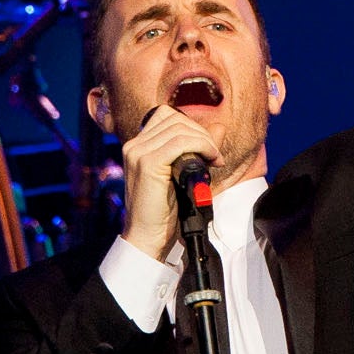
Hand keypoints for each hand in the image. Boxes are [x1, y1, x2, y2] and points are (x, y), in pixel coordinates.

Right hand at [119, 105, 217, 261]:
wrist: (147, 238)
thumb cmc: (164, 212)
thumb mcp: (182, 174)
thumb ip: (197, 148)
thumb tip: (219, 126)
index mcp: (138, 146)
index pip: (166, 116)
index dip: (192, 126)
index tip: (207, 148)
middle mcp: (134, 145)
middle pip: (175, 119)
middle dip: (201, 134)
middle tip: (215, 156)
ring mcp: (138, 153)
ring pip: (179, 128)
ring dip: (205, 141)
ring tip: (214, 160)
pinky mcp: (148, 163)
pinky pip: (181, 142)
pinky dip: (202, 146)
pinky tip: (210, 160)